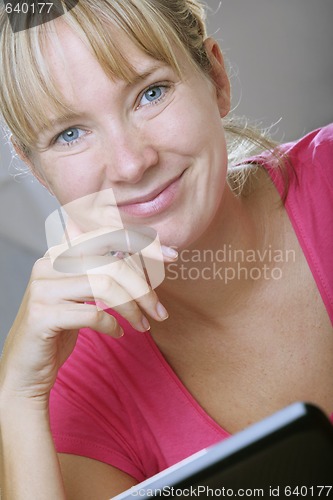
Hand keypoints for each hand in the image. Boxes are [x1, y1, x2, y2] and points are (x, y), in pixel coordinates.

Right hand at [0, 225, 176, 406]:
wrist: (26, 369)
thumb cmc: (61, 327)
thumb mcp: (84, 293)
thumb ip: (106, 271)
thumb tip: (153, 255)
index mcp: (59, 252)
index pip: (107, 236)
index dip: (142, 244)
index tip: (172, 258)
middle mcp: (47, 263)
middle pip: (111, 263)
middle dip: (143, 288)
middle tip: (159, 311)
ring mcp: (42, 288)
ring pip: (105, 286)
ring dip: (133, 308)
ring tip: (143, 325)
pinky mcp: (42, 314)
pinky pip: (92, 314)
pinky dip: (113, 325)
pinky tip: (119, 333)